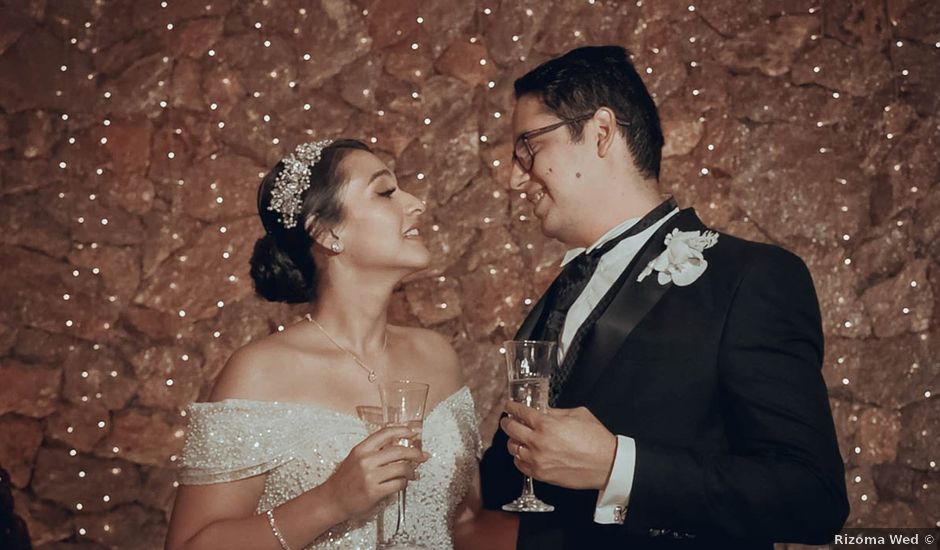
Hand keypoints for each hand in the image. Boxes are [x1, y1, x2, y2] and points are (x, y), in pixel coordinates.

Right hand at [323, 426, 428, 519]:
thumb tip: (399, 445)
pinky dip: (404, 483)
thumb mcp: (356, 458)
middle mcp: (366, 460)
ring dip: (411, 470)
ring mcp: (370, 476)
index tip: (413, 432)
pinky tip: (403, 483)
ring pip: (402, 468)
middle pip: (399, 451)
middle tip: (423, 455)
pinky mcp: (374, 492)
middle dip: (416, 453)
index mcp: (361, 449)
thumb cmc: (345, 480)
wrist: (331, 499)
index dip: (403, 430)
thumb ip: (374, 451)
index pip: (386, 433)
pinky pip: (398, 484)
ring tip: (413, 473)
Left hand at [501, 402, 616, 489]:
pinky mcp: (541, 474)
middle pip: (510, 429)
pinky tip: (524, 453)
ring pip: (512, 448)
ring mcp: (537, 460)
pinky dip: (519, 458)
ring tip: (518, 438)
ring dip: (514, 441)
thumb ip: (555, 412)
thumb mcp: (577, 414)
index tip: (509, 407)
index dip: (511, 408)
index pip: (519, 412)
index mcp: (546, 424)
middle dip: (507, 422)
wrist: (607, 464)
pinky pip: (520, 465)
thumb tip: (543, 411)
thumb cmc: (596, 439)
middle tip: (508, 421)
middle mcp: (538, 442)